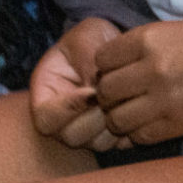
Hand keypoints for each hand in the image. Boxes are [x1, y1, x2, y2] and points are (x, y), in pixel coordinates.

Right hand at [28, 16, 125, 150]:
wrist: (111, 46)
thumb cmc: (90, 40)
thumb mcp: (85, 38)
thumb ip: (86, 61)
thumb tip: (96, 89)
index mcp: (46, 95)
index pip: (46, 118)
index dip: (68, 109)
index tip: (92, 91)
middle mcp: (63, 120)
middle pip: (71, 137)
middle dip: (95, 118)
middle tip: (113, 96)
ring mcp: (87, 130)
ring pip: (98, 144)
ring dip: (115, 124)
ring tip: (126, 96)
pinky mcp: (110, 134)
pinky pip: (121, 143)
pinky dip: (131, 128)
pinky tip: (137, 104)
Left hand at [93, 13, 182, 145]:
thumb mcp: (177, 30)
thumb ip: (145, 48)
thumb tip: (116, 67)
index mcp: (149, 40)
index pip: (103, 60)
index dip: (107, 67)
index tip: (118, 71)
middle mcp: (151, 70)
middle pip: (106, 93)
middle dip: (110, 96)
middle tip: (124, 95)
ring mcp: (165, 100)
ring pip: (117, 120)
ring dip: (121, 118)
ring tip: (136, 112)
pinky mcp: (181, 124)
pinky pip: (142, 137)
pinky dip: (139, 134)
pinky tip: (150, 124)